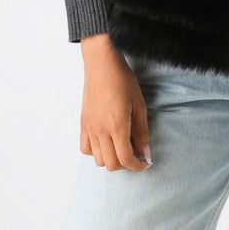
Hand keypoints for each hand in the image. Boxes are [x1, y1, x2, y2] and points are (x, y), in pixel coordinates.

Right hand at [79, 33, 152, 171]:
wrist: (102, 64)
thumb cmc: (123, 80)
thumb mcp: (139, 105)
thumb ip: (142, 131)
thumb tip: (145, 152)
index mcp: (117, 126)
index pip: (125, 159)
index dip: (137, 165)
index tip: (145, 162)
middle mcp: (100, 131)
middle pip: (111, 164)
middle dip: (126, 164)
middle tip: (135, 152)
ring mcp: (89, 128)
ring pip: (98, 159)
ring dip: (111, 158)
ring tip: (121, 145)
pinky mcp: (83, 123)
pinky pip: (85, 148)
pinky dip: (96, 151)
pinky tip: (106, 141)